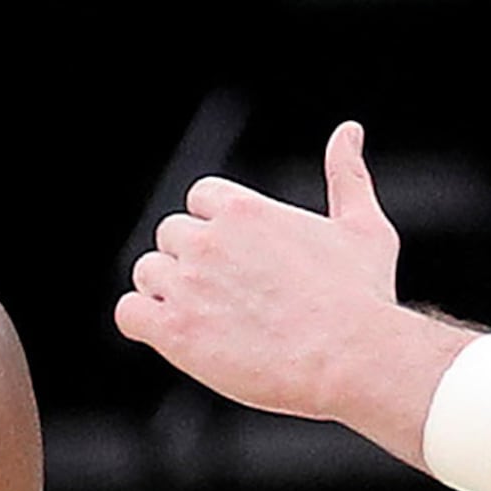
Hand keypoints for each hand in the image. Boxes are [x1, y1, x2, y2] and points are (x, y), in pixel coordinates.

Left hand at [116, 122, 428, 432]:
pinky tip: (177, 333)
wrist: (351, 359)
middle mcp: (207, 241)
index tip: (240, 253)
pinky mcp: (172, 329)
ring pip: (148, 272)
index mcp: (243, 210)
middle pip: (170, 234)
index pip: (199, 197)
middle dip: (193, 258)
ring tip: (212, 315)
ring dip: (167, 290)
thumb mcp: (362, 226)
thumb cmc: (361, 297)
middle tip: (232, 291)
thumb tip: (348, 131)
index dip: (215, 224)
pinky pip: (129, 313)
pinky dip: (144, 321)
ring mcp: (185, 285)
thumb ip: (346, 175)